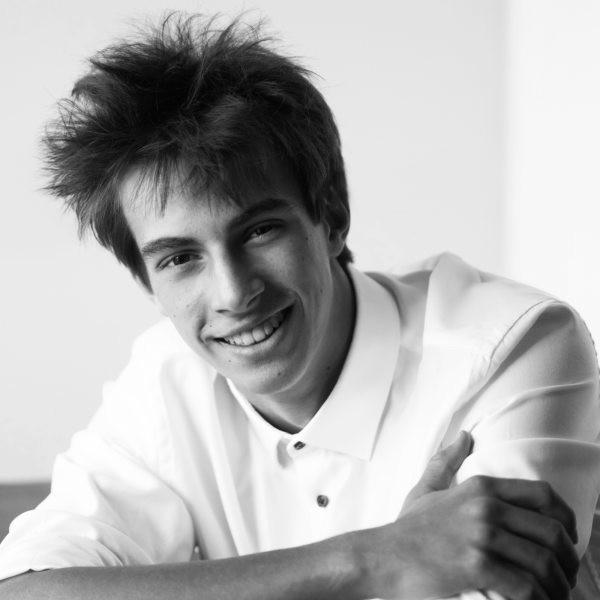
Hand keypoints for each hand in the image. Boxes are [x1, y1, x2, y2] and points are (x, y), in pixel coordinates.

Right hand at [359, 431, 578, 599]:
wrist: (381, 557)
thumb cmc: (407, 530)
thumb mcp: (426, 490)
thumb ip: (445, 462)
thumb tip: (463, 436)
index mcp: (480, 487)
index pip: (543, 495)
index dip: (567, 519)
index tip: (568, 540)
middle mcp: (485, 507)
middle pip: (552, 532)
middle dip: (568, 561)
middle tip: (565, 578)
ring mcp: (481, 536)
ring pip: (544, 562)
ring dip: (557, 586)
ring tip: (554, 597)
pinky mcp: (477, 566)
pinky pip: (527, 587)